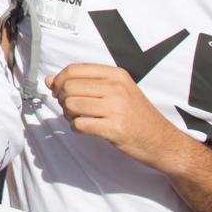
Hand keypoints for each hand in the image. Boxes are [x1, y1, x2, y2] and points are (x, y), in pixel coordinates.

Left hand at [47, 63, 182, 168]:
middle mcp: (116, 88)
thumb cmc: (137, 115)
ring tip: (78, 118)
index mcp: (116, 74)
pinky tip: (85, 129)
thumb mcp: (116, 91)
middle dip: (62, 99)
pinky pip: (79, 125)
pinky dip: (76, 128)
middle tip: (71, 108)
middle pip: (69, 87)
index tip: (59, 91)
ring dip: (68, 115)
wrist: (163, 141)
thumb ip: (84, 83)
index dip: (60, 80)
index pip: (74, 69)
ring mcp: (116, 108)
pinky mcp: (115, 129)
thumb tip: (49, 80)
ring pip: (71, 105)